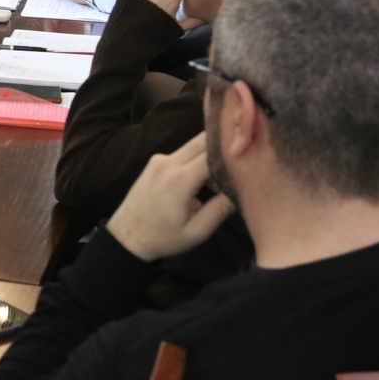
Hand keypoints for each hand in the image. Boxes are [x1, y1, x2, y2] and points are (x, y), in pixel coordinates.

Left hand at [105, 133, 235, 261]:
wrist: (127, 236)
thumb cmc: (163, 238)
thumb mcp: (197, 231)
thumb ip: (221, 209)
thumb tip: (244, 189)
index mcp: (179, 180)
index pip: (213, 154)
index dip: (233, 154)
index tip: (251, 160)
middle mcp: (167, 162)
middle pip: (203, 141)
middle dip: (224, 149)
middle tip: (243, 164)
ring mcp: (159, 159)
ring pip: (194, 145)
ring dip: (211, 157)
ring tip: (220, 183)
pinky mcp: (156, 161)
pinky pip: (184, 153)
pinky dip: (198, 161)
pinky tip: (204, 183)